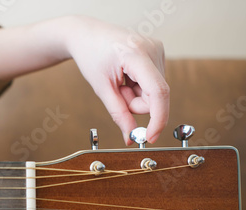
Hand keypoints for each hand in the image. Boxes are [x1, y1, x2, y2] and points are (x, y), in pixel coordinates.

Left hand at [64, 16, 168, 143]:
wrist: (87, 35)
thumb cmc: (90, 56)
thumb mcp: (101, 88)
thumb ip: (118, 113)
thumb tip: (131, 136)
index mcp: (137, 54)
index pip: (158, 92)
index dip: (157, 118)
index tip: (150, 137)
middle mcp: (153, 49)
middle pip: (154, 96)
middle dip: (134, 103)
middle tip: (116, 92)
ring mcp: (157, 49)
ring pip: (154, 93)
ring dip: (135, 95)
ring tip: (119, 81)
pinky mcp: (157, 53)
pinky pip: (152, 84)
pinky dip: (138, 87)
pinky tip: (125, 76)